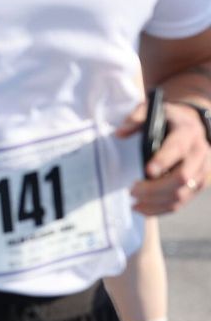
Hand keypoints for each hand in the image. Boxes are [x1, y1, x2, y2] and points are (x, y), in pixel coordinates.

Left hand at [119, 100, 209, 214]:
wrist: (192, 124)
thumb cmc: (166, 118)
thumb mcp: (151, 110)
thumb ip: (135, 119)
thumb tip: (119, 133)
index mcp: (187, 133)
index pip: (177, 149)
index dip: (163, 161)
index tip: (146, 172)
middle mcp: (200, 153)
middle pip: (182, 177)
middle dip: (155, 188)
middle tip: (131, 190)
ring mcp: (203, 171)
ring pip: (183, 194)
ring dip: (157, 202)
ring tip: (134, 203)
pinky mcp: (199, 184)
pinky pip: (183, 202)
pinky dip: (162, 209)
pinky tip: (143, 209)